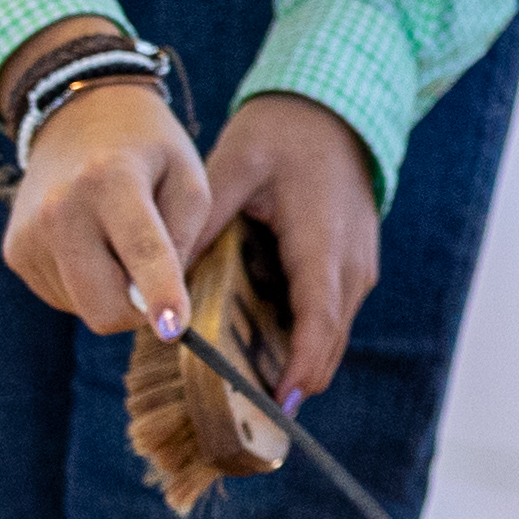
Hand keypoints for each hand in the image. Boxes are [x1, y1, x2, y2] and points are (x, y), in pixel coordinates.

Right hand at [2, 79, 208, 342]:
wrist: (78, 115)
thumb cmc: (147, 149)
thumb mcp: (188, 177)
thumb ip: (184, 240)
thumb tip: (156, 309)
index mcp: (111, 179)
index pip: (141, 250)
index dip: (160, 295)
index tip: (174, 330)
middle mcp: (60, 208)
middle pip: (106, 306)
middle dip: (140, 309)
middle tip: (156, 275)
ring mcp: (29, 233)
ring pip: (87, 309)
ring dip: (113, 289)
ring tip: (114, 235)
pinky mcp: (15, 252)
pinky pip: (65, 298)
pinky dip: (88, 282)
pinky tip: (90, 240)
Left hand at [193, 94, 379, 403]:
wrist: (335, 108)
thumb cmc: (283, 133)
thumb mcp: (235, 166)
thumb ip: (201, 220)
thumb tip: (159, 274)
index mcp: (323, 242)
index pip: (317, 321)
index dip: (297, 368)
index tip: (271, 406)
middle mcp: (351, 266)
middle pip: (328, 345)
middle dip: (289, 380)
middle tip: (238, 410)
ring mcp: (359, 269)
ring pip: (331, 336)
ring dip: (294, 362)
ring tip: (240, 385)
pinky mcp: (352, 269)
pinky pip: (329, 317)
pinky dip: (300, 338)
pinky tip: (256, 344)